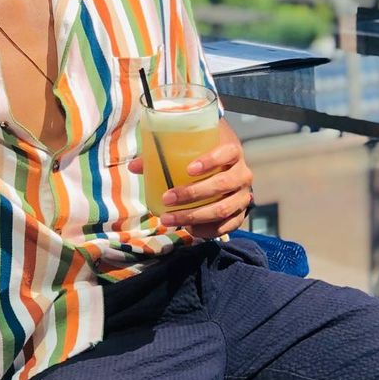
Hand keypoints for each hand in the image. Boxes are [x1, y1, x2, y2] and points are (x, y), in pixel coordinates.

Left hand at [128, 137, 254, 240]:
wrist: (227, 169)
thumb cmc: (204, 155)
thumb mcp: (189, 149)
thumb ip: (163, 155)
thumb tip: (135, 167)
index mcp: (233, 151)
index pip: (227, 153)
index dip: (210, 161)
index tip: (187, 169)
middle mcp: (242, 174)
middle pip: (223, 185)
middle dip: (193, 194)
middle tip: (167, 198)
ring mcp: (244, 196)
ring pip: (223, 209)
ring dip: (194, 216)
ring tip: (169, 219)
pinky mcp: (241, 214)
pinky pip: (227, 226)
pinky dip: (207, 230)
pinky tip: (188, 229)